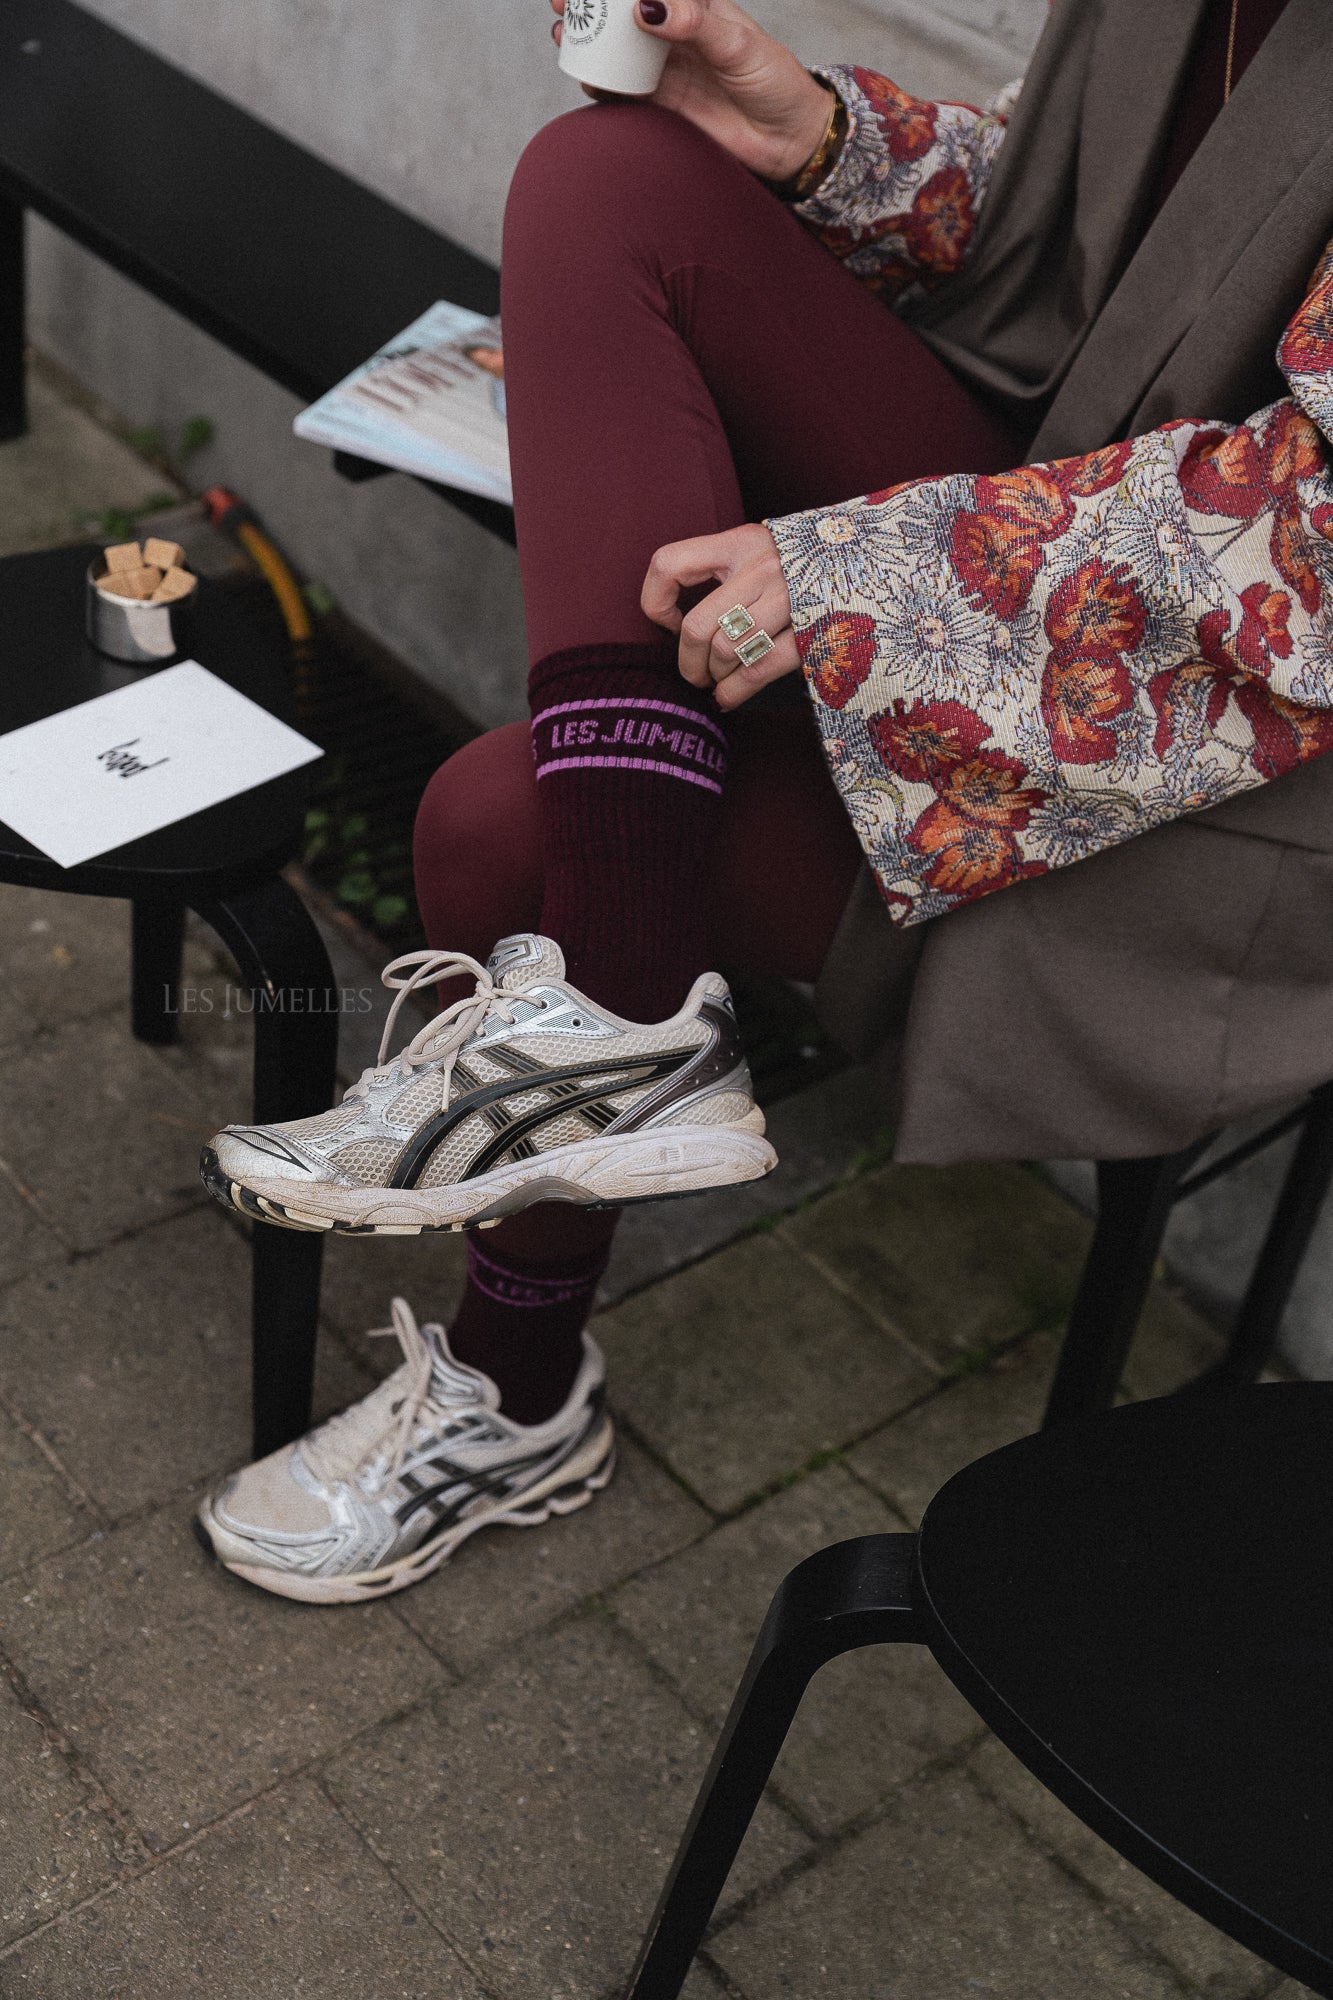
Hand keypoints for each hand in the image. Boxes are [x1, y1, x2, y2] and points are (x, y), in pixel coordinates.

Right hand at [548, 0, 833, 182]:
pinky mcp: (663, 105)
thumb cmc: (774, 84)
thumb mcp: (738, 46)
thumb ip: (695, 24)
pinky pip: (623, 91)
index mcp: (698, 6)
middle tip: (563, 4)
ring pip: (617, 50)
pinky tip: (586, 80)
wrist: (787, 142)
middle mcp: (677, 34)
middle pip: (624, 14)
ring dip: (588, 44)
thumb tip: (648, 6)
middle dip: (590, 7)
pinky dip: (601, 85)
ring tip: (564, 39)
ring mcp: (667, 69)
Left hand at [642, 523, 797, 710]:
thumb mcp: (762, 550)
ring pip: (726, 652)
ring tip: (718, 681)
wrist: (878, 564)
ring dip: (714, 677)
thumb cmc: (808, 565)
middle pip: (697, 627)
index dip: (656, 602)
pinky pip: (758, 670)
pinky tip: (727, 697)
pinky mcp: (814, 630)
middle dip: (688, 662)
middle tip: (695, 672)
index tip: (670, 621)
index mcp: (741, 542)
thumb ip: (725, 571)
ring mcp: (790, 598)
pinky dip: (734, 691)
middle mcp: (762, 565)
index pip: (670, 564)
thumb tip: (676, 623)